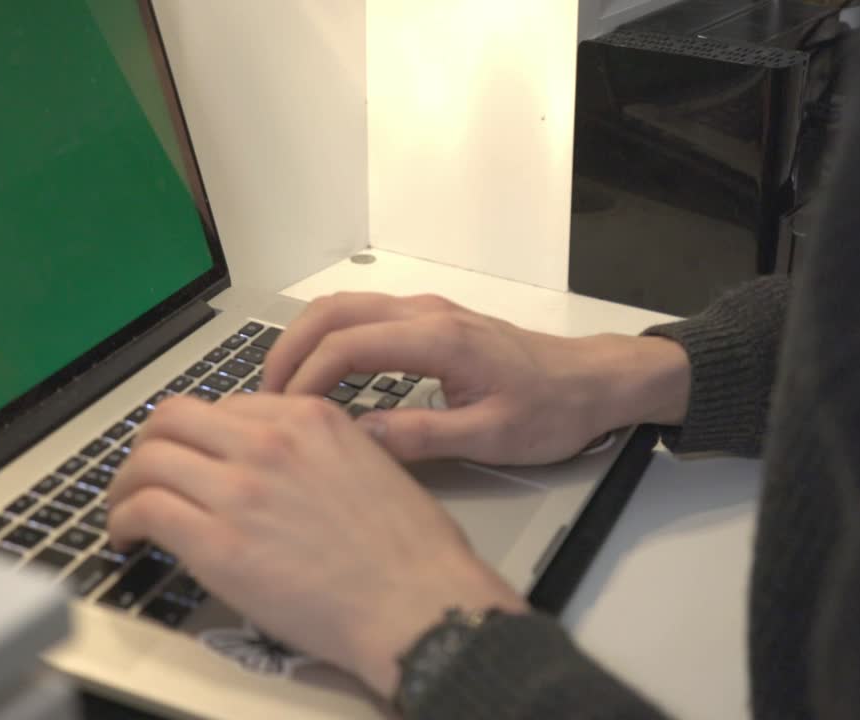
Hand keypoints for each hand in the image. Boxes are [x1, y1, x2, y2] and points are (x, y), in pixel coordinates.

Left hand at [107, 393, 528, 698]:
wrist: (416, 601)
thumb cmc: (411, 551)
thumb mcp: (374, 467)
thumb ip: (321, 454)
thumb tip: (286, 472)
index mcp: (311, 419)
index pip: (227, 406)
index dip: (202, 434)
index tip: (196, 456)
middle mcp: (270, 442)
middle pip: (174, 418)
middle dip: (151, 445)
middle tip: (147, 472)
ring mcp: (240, 488)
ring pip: (148, 459)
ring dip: (126, 484)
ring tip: (126, 508)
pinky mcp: (218, 541)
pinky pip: (144, 509)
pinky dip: (122, 520)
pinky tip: (128, 537)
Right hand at [262, 292, 690, 464]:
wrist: (593, 381)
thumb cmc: (553, 407)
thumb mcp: (491, 435)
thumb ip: (422, 436)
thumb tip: (360, 440)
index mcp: (440, 338)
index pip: (348, 346)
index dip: (307, 380)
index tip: (285, 417)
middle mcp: (428, 313)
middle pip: (334, 312)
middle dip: (290, 351)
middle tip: (265, 400)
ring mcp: (429, 311)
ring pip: (346, 307)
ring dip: (306, 340)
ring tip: (284, 387)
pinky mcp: (433, 321)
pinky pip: (365, 315)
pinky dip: (331, 338)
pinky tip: (324, 375)